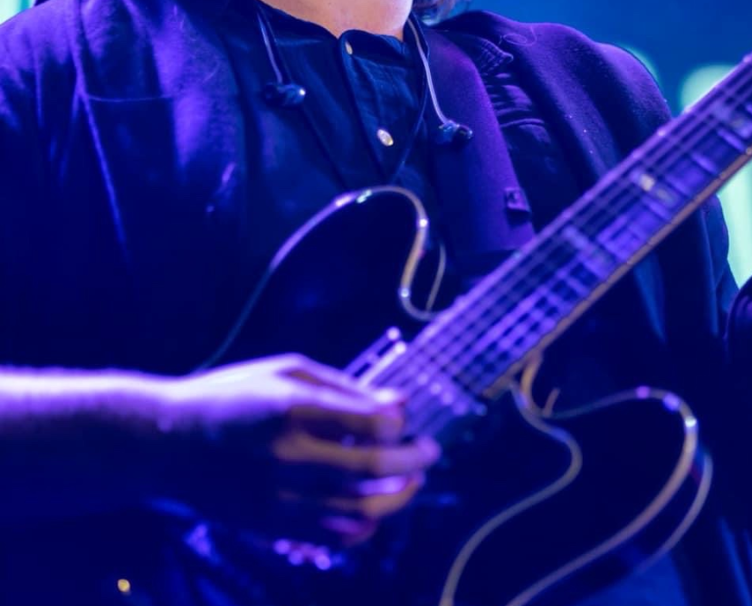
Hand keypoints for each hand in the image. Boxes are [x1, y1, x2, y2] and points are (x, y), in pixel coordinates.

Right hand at [152, 353, 439, 549]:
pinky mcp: (271, 526)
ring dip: (398, 495)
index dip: (398, 422)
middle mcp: (288, 457)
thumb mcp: (285, 372)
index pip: (368, 422)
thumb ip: (343, 387)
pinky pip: (332, 536)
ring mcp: (279, 497)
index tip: (406, 417)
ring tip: (413, 479)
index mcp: (291, 409)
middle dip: (413, 459)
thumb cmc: (230, 395)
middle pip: (372, 469)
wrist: (164, 446)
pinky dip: (364, 526)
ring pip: (359, 509)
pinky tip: (375, 510)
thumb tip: (398, 401)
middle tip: (431, 450)